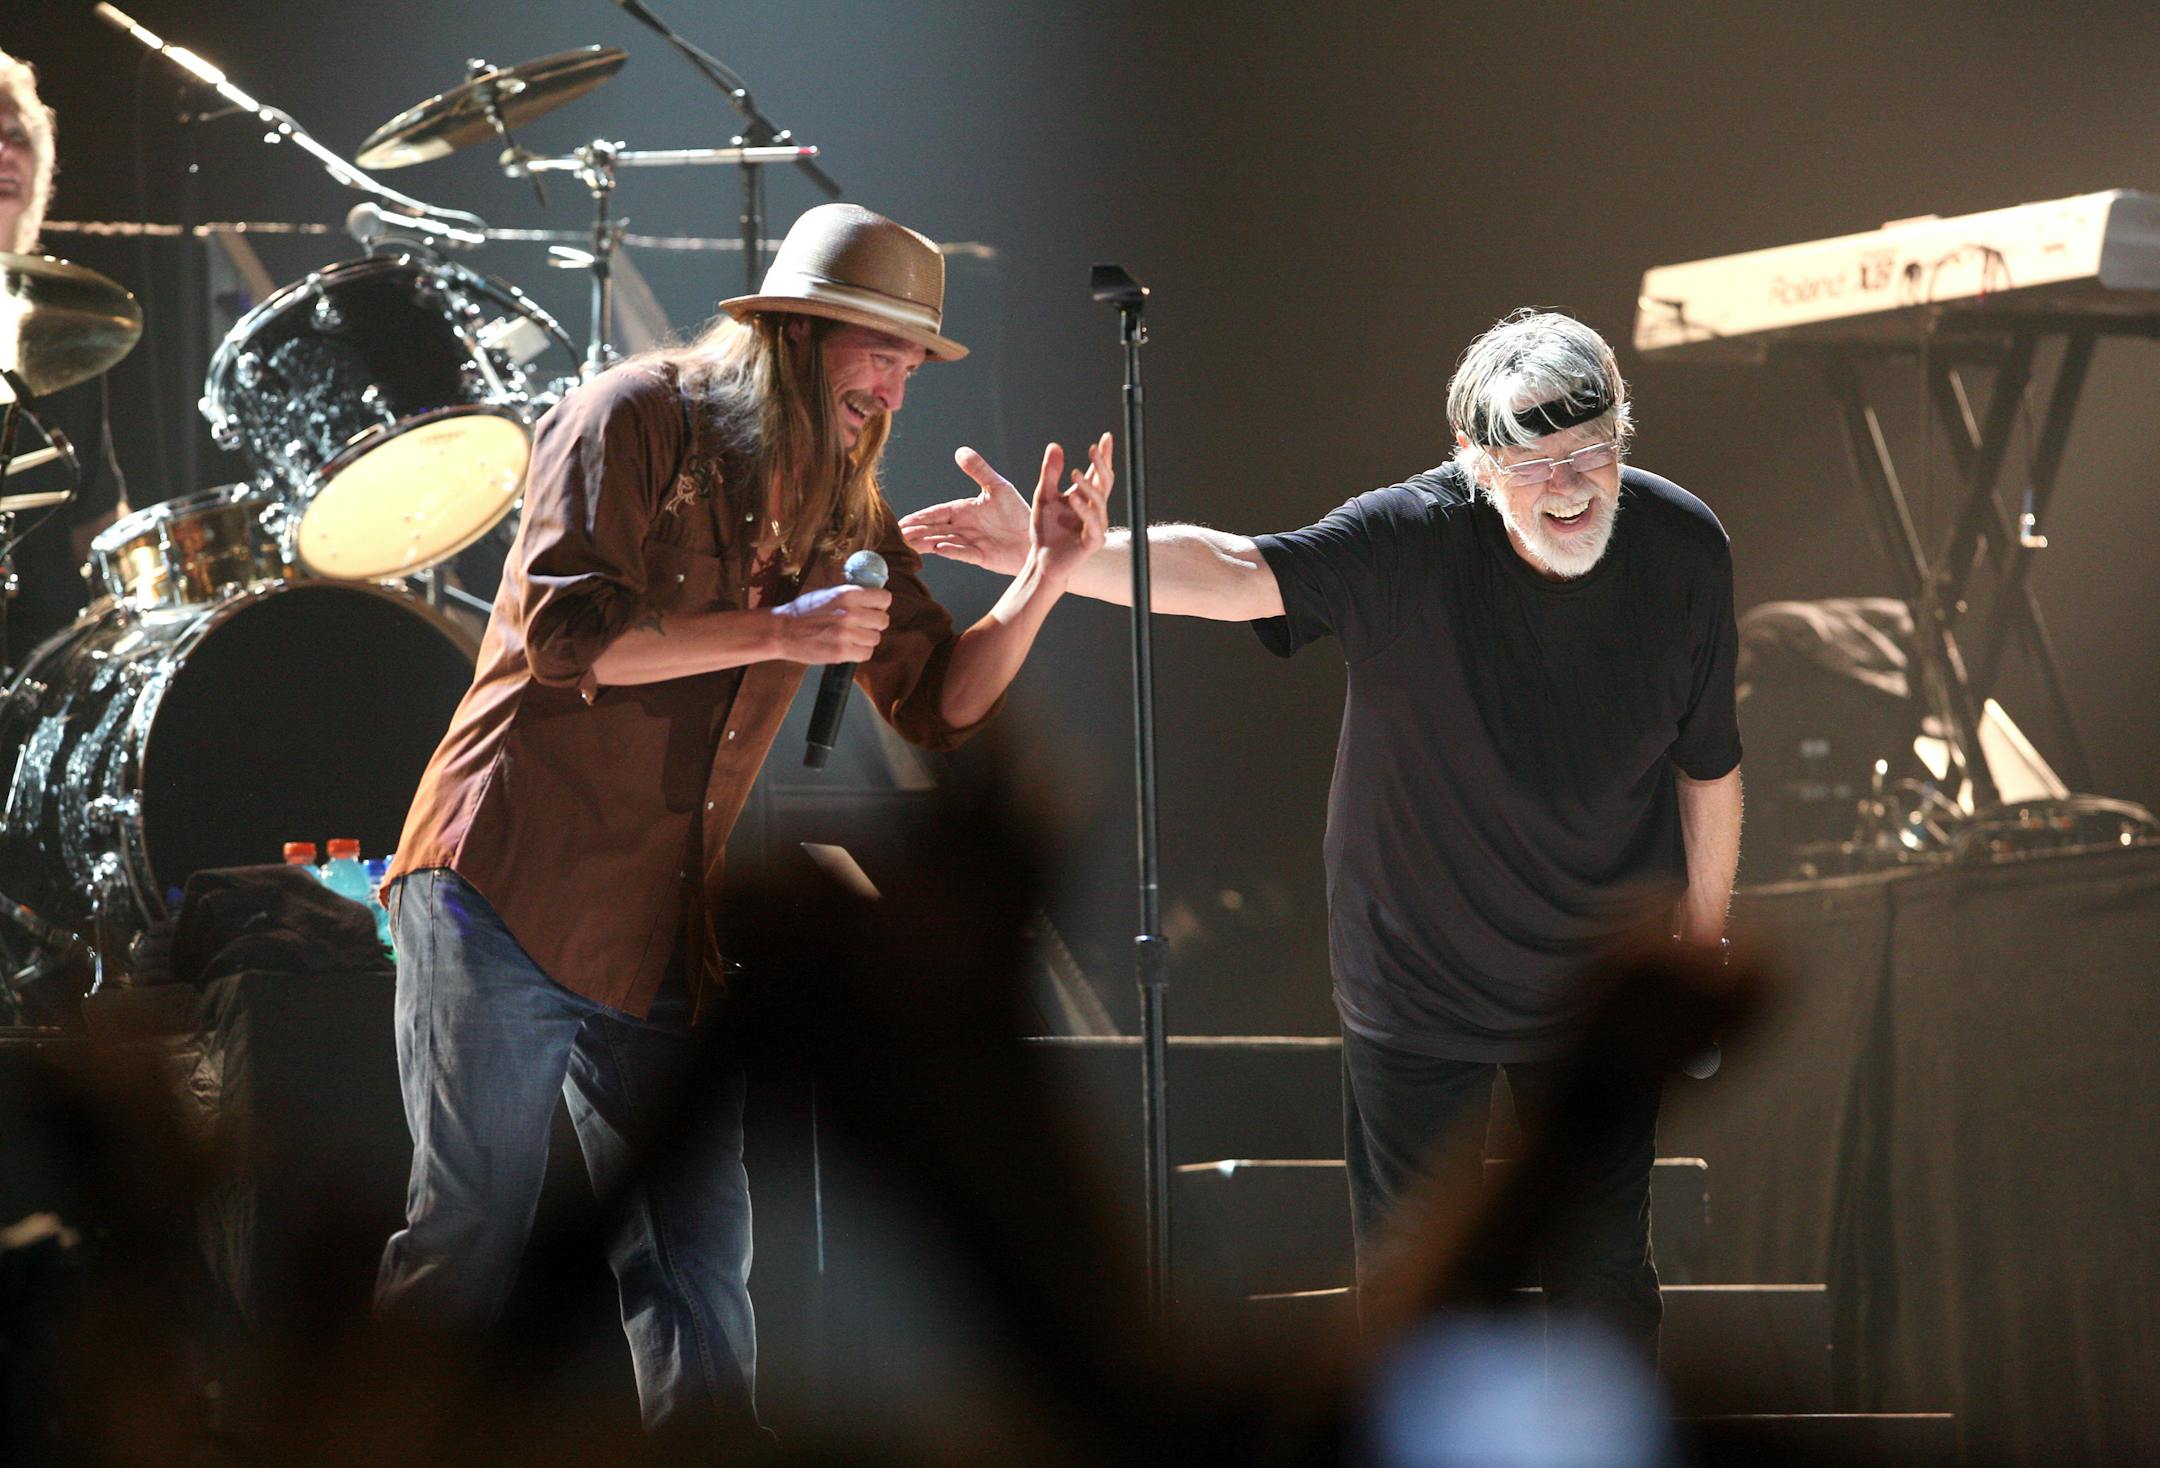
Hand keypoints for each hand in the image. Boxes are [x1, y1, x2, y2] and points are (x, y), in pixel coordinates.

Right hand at [769, 583, 890, 664]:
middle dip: (874, 624)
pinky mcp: (841, 652)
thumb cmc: (804, 611)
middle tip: (861, 626)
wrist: (782, 630)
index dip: (879, 605)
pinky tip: (848, 648)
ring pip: (875, 639)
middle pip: (883, 621)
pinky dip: (859, 653)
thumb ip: (852, 596)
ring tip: (850, 637)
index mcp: (848, 594)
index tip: (872, 609)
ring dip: (865, 640)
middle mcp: (850, 613)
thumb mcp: (829, 593)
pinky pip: (866, 654)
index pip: (885, 599)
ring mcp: (846, 634)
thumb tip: (874, 599)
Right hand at [898, 446, 1037, 574]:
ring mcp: (970, 542)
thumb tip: (960, 450)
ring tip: (909, 545)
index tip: (901, 522)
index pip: (936, 513)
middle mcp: (963, 527)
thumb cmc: (1018, 512)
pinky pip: (963, 553)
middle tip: (896, 536)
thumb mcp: (998, 486)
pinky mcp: (981, 556)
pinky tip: (939, 549)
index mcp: (963, 510)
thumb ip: (979, 470)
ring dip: (926, 542)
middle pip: (934, 529)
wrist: (1035, 537)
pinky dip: (951, 551)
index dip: (919, 517)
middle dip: (915, 532)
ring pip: (942, 542)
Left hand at [1030, 432, 1111, 582]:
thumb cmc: (1045, 530)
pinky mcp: (1093, 541)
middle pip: (1105, 482)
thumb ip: (1050, 473)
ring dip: (1088, 486)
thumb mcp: (1044, 495)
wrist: (1042, 560)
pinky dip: (1083, 509)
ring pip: (1099, 500)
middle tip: (1094, 448)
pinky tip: (1073, 498)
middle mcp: (1095, 510)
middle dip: (1102, 464)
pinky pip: (1092, 522)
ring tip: (1075, 472)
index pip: (1098, 473)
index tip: (1106, 437)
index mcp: (1086, 498)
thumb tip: (1055, 445)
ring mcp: (1096, 525)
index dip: (1104, 456)